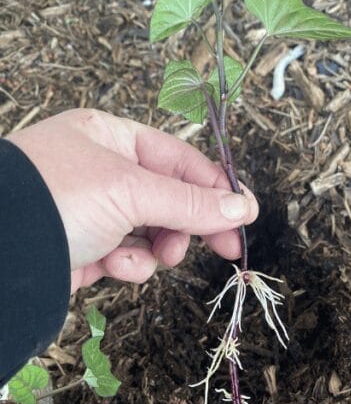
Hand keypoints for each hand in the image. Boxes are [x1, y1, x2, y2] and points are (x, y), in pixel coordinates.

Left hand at [7, 109, 257, 292]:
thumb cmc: (53, 200)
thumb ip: (191, 202)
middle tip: (225, 248)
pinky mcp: (80, 247)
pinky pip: (124, 254)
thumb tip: (242, 207)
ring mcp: (88, 209)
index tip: (245, 214)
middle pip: (169, 197)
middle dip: (188, 224)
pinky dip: (127, 264)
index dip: (215, 186)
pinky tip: (115, 267)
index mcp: (108, 136)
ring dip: (158, 247)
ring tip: (157, 257)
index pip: (179, 158)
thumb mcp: (132, 192)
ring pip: (151, 231)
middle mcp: (99, 168)